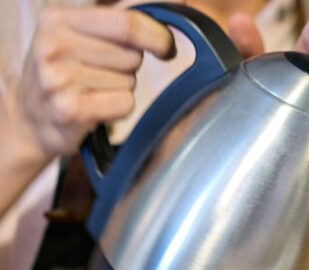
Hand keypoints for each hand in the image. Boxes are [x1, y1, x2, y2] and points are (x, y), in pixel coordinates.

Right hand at [8, 7, 174, 162]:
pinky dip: (119, 109)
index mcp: (58, 19)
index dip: (157, 36)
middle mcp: (54, 45)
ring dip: (123, 88)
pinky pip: (124, 104)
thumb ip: (118, 18)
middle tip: (104, 72)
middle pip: (132, 55)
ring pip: (130, 81)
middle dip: (131, 65)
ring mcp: (59, 78)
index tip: (166, 47)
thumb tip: (178, 2)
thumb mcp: (78, 34)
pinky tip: (96, 108)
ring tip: (94, 90)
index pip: (128, 22)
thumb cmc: (66, 73)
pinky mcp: (70, 109)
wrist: (31, 120)